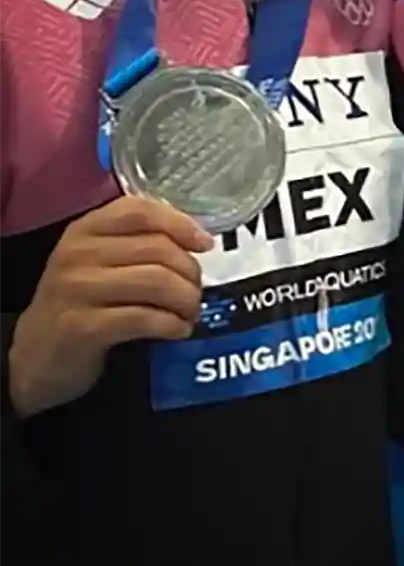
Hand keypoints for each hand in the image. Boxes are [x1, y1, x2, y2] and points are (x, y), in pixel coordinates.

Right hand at [8, 195, 212, 419]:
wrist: (36, 354)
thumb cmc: (80, 301)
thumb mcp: (99, 261)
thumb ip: (138, 242)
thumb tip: (198, 240)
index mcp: (85, 229)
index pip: (141, 211)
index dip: (181, 225)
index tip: (205, 245)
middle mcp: (77, 254)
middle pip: (158, 250)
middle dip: (190, 273)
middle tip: (196, 292)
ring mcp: (77, 290)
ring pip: (157, 282)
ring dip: (186, 300)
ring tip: (189, 312)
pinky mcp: (82, 327)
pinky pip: (144, 318)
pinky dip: (172, 324)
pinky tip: (177, 330)